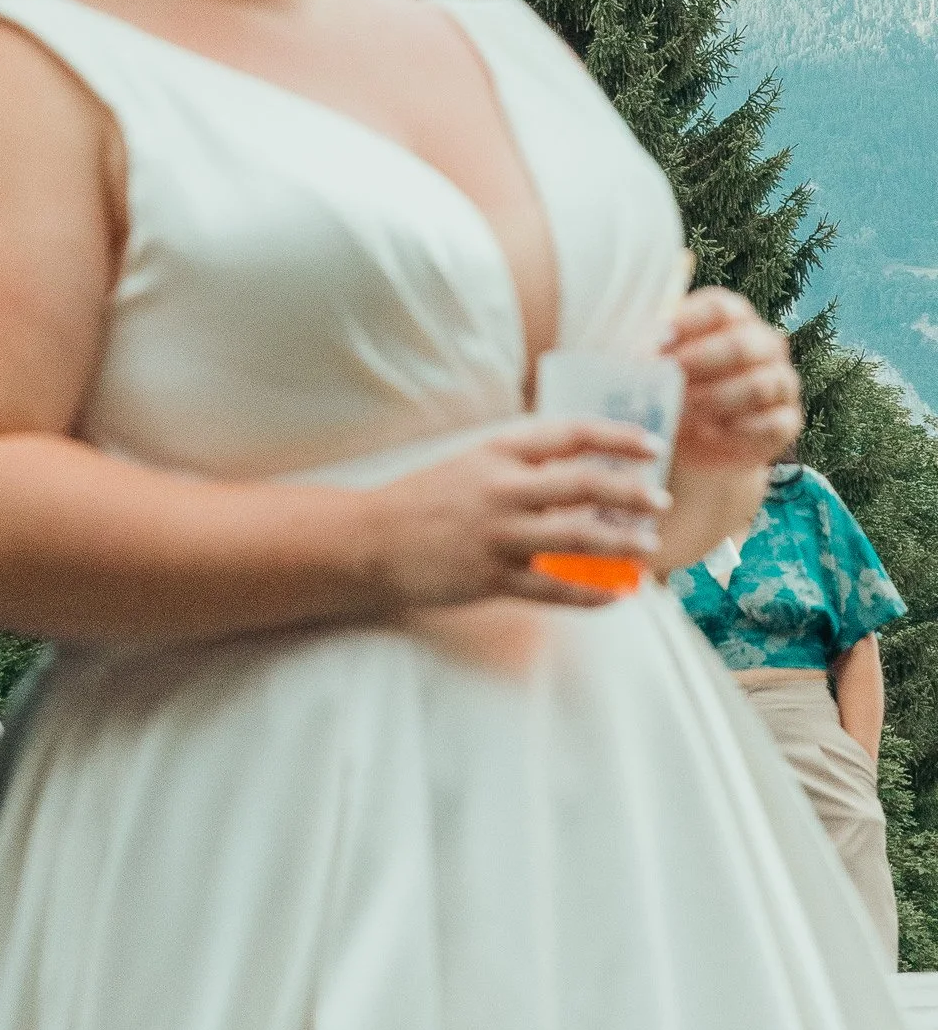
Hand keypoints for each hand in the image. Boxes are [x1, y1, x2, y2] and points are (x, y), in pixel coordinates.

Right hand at [366, 419, 672, 610]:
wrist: (369, 539)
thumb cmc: (424, 499)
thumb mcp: (471, 464)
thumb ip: (520, 465)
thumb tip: (583, 470)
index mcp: (497, 451)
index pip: (570, 434)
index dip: (616, 437)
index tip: (650, 444)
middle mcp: (502, 488)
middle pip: (584, 485)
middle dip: (631, 493)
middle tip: (660, 501)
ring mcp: (498, 534)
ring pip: (578, 536)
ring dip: (622, 542)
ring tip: (649, 546)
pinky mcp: (492, 577)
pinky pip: (556, 587)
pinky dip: (593, 593)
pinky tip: (617, 594)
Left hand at [662, 287, 800, 468]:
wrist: (696, 446)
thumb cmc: (672, 390)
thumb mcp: (657, 364)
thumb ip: (649, 344)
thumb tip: (632, 340)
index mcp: (733, 317)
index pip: (719, 307)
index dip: (688, 322)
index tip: (658, 341)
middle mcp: (764, 344)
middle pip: (741, 344)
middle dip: (699, 361)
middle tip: (667, 377)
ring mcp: (781, 382)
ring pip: (758, 385)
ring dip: (714, 399)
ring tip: (681, 411)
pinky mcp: (788, 421)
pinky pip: (771, 423)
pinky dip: (737, 430)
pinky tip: (709, 434)